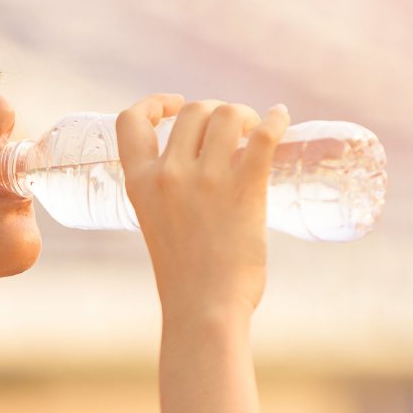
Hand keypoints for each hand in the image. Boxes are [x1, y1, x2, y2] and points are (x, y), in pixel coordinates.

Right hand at [115, 95, 289, 320]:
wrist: (204, 308)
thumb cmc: (184, 276)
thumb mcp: (156, 224)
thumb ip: (167, 195)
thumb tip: (203, 170)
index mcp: (139, 183)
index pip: (130, 121)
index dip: (152, 104)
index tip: (173, 106)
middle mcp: (168, 175)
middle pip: (193, 111)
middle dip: (215, 112)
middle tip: (233, 135)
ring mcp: (207, 181)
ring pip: (227, 114)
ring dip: (244, 116)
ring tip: (255, 135)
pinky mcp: (244, 190)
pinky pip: (264, 137)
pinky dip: (277, 120)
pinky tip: (283, 118)